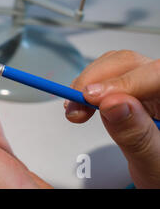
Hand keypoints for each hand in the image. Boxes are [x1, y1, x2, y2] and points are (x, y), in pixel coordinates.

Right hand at [64, 50, 159, 187]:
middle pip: (130, 64)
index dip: (122, 82)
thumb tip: (112, 105)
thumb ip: (136, 134)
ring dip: (88, 83)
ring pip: (115, 65)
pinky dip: (87, 87)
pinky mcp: (131, 89)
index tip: (91, 97)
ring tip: (75, 108)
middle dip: (97, 81)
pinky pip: (106, 76)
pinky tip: (80, 103)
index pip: (156, 75)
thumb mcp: (153, 163)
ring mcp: (147, 85)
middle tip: (76, 104)